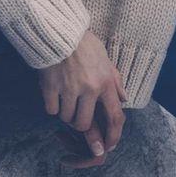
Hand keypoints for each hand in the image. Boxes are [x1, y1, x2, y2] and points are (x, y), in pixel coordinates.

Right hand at [38, 30, 124, 169]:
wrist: (59, 30)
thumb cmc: (84, 44)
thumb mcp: (106, 60)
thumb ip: (116, 81)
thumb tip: (124, 99)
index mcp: (106, 83)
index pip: (115, 117)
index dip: (113, 136)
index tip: (108, 146)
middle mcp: (90, 88)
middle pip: (83, 124)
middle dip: (78, 124)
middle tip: (75, 113)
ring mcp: (69, 88)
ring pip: (66, 118)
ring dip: (64, 113)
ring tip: (63, 97)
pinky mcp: (51, 87)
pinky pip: (51, 109)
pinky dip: (51, 105)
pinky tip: (52, 93)